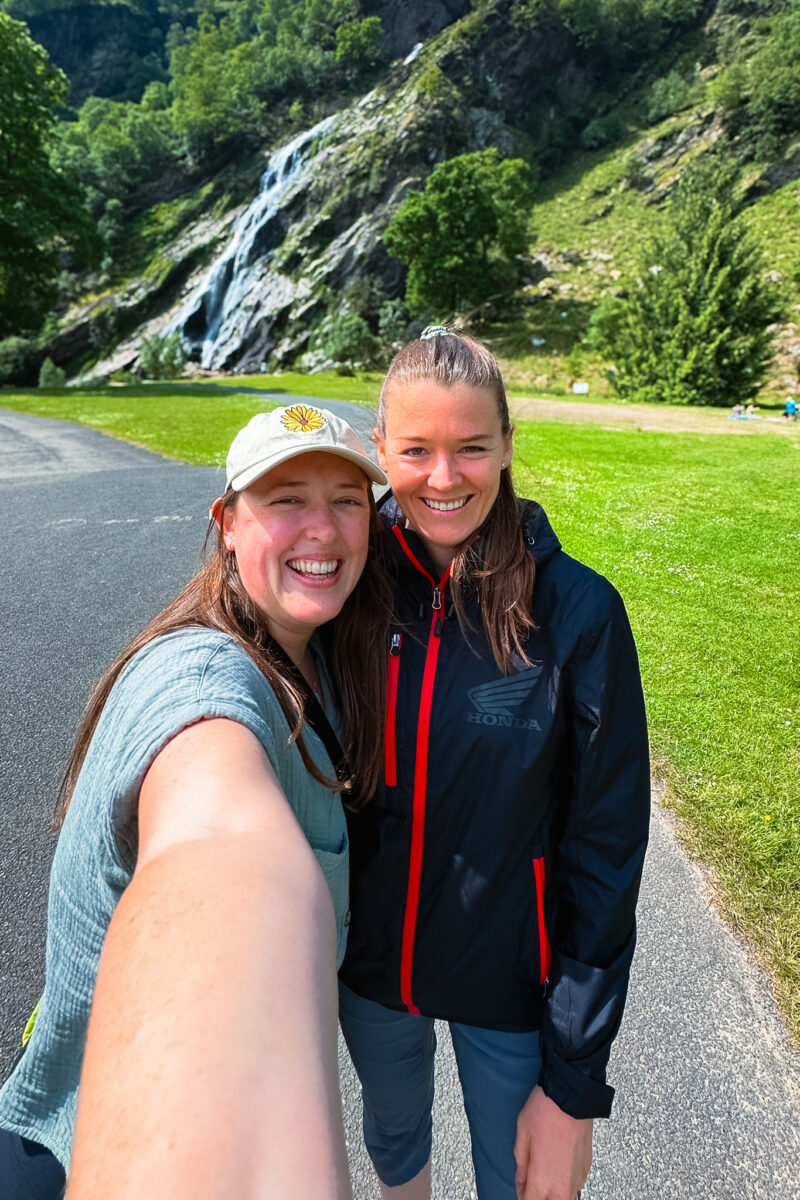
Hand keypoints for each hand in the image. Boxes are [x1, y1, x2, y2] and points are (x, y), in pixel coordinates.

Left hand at [514, 1085, 592, 1199]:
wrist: (572, 1096)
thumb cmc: (544, 1112)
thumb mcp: (522, 1135)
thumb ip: (521, 1164)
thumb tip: (522, 1181)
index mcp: (542, 1181)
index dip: (522, 1195)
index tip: (521, 1186)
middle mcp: (562, 1187)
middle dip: (540, 1196)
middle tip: (532, 1182)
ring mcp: (577, 1179)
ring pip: (565, 1199)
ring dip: (554, 1192)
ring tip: (546, 1174)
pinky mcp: (587, 1169)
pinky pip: (575, 1186)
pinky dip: (565, 1182)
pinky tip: (559, 1165)